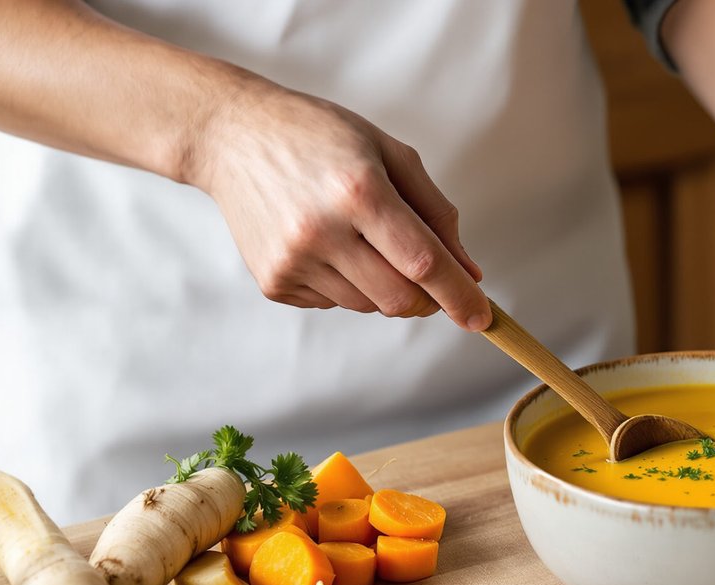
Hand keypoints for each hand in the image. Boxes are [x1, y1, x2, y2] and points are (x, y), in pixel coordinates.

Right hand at [186, 83, 489, 327]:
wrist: (231, 136)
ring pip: (369, 306)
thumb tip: (470, 272)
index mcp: (358, 190)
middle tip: (429, 275)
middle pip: (400, 299)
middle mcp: (322, 230)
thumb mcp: (388, 153)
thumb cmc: (318, 136)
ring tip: (360, 237)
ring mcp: (293, 260)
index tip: (483, 318)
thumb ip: (436, 213)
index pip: (424, 262)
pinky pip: (334, 304)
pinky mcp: (273, 281)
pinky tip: (326, 243)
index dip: (459, 296)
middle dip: (428, 298)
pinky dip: (347, 284)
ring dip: (384, 286)